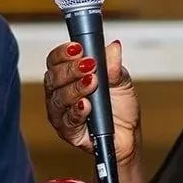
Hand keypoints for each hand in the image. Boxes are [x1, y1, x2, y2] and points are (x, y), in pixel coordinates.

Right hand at [43, 40, 138, 165]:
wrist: (128, 135)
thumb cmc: (120, 107)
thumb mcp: (121, 81)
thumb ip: (113, 66)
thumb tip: (114, 47)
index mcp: (68, 77)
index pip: (56, 61)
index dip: (63, 53)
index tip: (77, 48)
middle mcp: (60, 94)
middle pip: (53, 78)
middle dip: (71, 69)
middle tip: (89, 65)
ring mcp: (62, 114)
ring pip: (59, 99)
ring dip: (75, 88)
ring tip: (92, 82)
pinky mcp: (68, 132)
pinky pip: (68, 121)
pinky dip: (77, 111)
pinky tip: (86, 105)